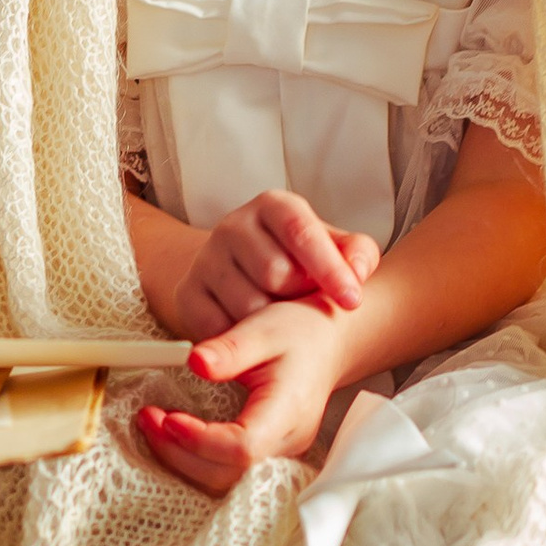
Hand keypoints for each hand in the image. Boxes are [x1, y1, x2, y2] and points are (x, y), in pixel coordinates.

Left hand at [137, 295, 358, 495]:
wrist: (329, 343)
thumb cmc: (300, 332)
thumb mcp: (264, 327)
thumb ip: (229, 348)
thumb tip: (193, 362)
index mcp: (289, 411)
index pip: (244, 448)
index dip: (201, 440)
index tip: (168, 417)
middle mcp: (288, 442)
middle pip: (229, 474)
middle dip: (180, 453)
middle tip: (148, 418)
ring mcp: (280, 453)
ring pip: (225, 481)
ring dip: (182, 460)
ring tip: (153, 424)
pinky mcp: (269, 453)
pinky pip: (228, 472)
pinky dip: (194, 459)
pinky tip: (173, 433)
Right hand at [166, 188, 377, 343]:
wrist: (237, 274)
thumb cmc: (296, 262)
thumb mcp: (331, 249)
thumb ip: (356, 254)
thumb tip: (358, 272)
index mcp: (273, 206)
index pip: (301, 231)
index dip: (329, 268)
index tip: (351, 301)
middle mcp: (233, 226)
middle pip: (274, 272)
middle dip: (298, 297)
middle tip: (303, 304)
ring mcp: (205, 260)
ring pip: (247, 307)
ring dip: (272, 324)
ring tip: (278, 318)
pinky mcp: (187, 294)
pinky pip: (220, 328)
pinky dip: (244, 339)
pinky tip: (253, 332)